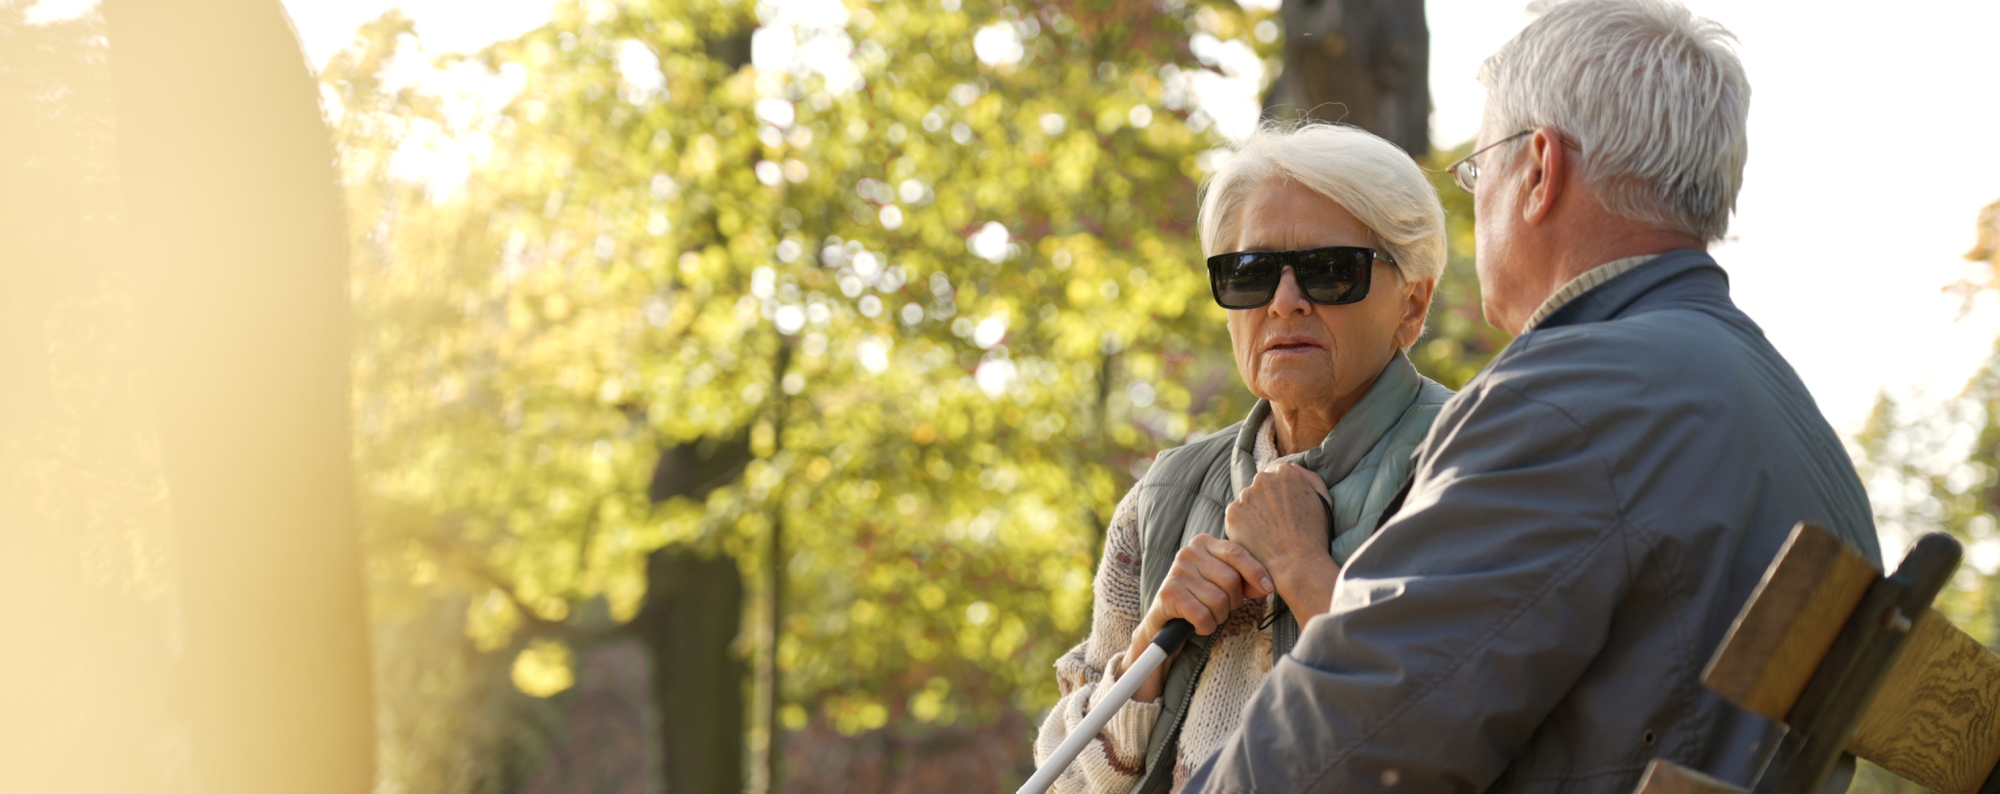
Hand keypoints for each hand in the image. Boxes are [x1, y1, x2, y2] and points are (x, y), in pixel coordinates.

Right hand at [1117, 534, 1272, 703]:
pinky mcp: (1169, 594)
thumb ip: (1245, 579)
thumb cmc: (1199, 597)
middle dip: (1233, 601)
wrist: (1164, 620)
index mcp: (1204, 543)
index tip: (1268, 588)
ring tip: (1207, 614)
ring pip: (1219, 600)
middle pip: (1230, 580)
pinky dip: (1206, 626)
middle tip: (1221, 607)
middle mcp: (1188, 553)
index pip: (1236, 552)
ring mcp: (1176, 572)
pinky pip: (1203, 615)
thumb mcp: (1223, 582)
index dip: (1255, 571)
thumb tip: (1266, 586)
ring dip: (1219, 616)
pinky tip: (1198, 624)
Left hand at [1225, 463, 1339, 623]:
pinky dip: (1243, 526)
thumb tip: (1294, 467)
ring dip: (1253, 513)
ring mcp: (1246, 495)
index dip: (1279, 493)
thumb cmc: (1314, 535)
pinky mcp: (1233, 513)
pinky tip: (1257, 539)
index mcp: (1286, 472)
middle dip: (1265, 501)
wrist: (1297, 563)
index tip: (1282, 509)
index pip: (1275, 474)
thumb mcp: (1323, 500)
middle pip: (1260, 487)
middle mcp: (1263, 479)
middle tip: (1275, 523)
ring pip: (1247, 501)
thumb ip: (1309, 478)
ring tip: (1267, 534)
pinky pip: (1236, 516)